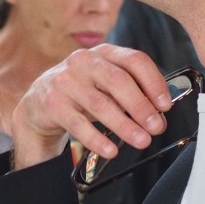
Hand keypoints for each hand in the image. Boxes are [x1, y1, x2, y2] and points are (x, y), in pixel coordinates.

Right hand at [10, 44, 171, 169]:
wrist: (39, 103)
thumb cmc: (82, 92)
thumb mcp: (106, 85)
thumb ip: (131, 92)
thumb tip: (159, 112)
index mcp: (104, 53)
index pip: (135, 60)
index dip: (154, 82)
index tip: (165, 105)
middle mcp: (84, 61)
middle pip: (118, 81)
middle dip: (141, 107)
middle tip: (156, 127)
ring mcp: (65, 81)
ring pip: (100, 104)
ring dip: (124, 125)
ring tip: (141, 141)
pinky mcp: (52, 103)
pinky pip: (78, 124)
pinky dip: (97, 139)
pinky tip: (111, 150)